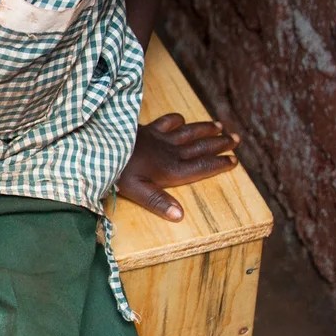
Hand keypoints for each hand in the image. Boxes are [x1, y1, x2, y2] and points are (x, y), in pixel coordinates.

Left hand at [117, 112, 239, 221]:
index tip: (234, 160)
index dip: (218, 164)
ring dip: (205, 129)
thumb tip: (180, 215)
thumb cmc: (116, 172)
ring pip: (188, 132)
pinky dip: (177, 119)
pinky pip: (167, 121)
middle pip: (200, 147)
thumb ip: (158, 202)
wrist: (99, 145)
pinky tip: (182, 119)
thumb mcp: (136, 192)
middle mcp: (170, 152)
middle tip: (236, 139)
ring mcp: (159, 138)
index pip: (201, 167)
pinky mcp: (147, 129)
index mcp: (170, 170)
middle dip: (219, 144)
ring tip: (220, 126)